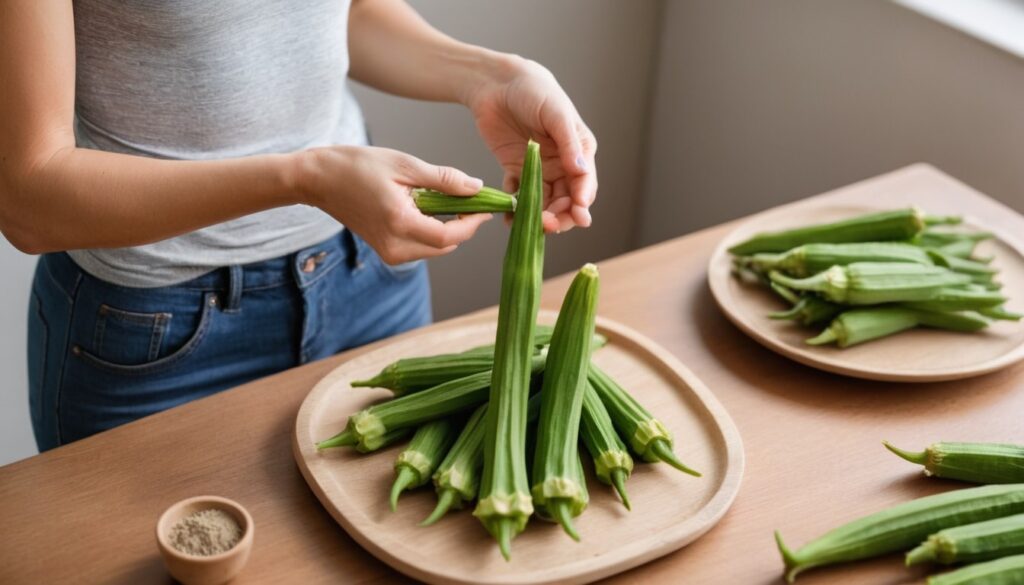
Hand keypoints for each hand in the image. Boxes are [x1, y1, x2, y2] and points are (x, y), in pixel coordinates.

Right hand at [297, 145, 491, 263]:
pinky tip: (428, 208)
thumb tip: (476, 188)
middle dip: (463, 226)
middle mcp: (395, 246)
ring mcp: (389, 253)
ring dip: (448, 228)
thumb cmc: (357, 166)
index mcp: (400, 224)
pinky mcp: (386, 252)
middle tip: (473, 201)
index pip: (449, 235)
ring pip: (434, 248)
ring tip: (449, 200)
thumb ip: (443, 179)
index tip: (486, 208)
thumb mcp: (404, 165)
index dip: (472, 224)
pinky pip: (420, 246)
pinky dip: (431, 230)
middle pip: (445, 245)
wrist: (319, 180)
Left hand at [463, 56, 597, 232]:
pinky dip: (515, 209)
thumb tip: (581, 171)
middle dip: (560, 214)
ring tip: (529, 224)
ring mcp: (539, 170)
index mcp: (579, 150)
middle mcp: (562, 164)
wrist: (498, 83)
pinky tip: (510, 219)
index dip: (582, 202)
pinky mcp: (516, 170)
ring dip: (538, 216)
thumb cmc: (534, 91)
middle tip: (548, 223)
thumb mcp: (556, 114)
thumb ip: (569, 144)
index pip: (585, 183)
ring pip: (544, 202)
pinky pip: (519, 195)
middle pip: (566, 200)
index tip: (578, 215)